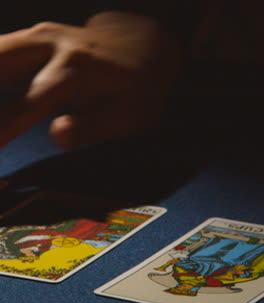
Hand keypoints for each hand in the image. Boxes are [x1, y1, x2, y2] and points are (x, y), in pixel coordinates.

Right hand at [0, 12, 180, 149]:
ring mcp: (39, 35)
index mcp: (76, 71)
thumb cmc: (140, 88)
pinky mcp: (33, 36)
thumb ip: (91, 125)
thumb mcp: (129, 114)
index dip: (3, 127)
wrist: (146, 45)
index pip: (28, 104)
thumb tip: (56, 136)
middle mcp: (51, 46)